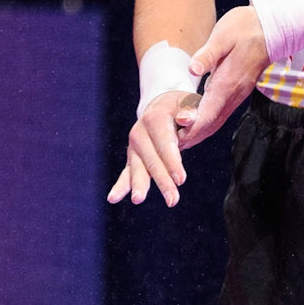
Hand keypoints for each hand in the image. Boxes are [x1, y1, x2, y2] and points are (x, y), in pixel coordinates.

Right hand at [107, 88, 199, 208]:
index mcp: (155, 118)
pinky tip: (113, 198)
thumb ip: (190, 113)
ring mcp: (134, 146)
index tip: (181, 180)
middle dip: (162, 181)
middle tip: (173, 200)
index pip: (165, 144)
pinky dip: (121, 186)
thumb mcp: (189, 104)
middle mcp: (139, 132)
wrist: (163, 105)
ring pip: (138, 168)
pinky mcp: (133, 157)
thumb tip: (185, 119)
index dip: (173, 162)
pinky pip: (127, 173)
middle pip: (152, 160)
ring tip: (138, 199)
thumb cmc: (182, 107)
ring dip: (139, 185)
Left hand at [183, 5, 269, 145]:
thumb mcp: (223, 36)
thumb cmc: (246, 28)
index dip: (191, 127)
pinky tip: (196, 125)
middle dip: (192, 137)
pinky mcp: (238, 91)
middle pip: (211, 124)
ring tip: (179, 142)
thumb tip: (192, 70)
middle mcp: (233, 93)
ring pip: (216, 121)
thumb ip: (207, 55)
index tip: (176, 138)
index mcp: (227, 82)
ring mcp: (238, 94)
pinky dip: (207, 124)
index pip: (208, 113)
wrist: (274, 29)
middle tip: (171, 149)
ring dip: (199, 133)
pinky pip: (221, 114)